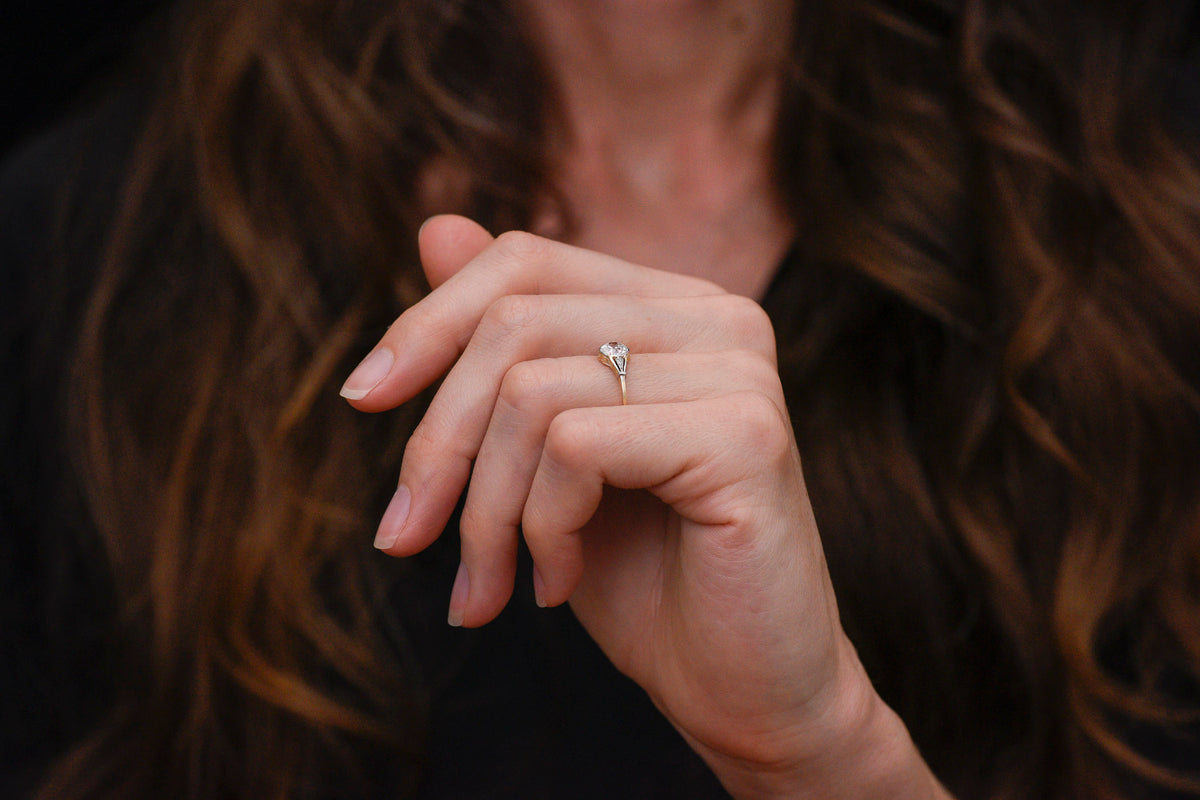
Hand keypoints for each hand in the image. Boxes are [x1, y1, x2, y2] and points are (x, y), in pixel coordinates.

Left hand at [343, 216, 949, 798]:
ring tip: (488, 586)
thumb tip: (434, 226)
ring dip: (483, 509)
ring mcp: (739, 369)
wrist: (745, 690)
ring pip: (531, 391)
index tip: (362, 400)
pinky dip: (540, 527)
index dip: (429, 322)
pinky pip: (576, 446)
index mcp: (672, 308)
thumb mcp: (544, 457)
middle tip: (406, 540)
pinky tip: (555, 583)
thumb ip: (503, 346)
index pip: (524, 260)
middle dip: (436, 444)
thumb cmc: (642, 577)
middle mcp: (716, 318)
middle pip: (513, 323)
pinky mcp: (746, 434)